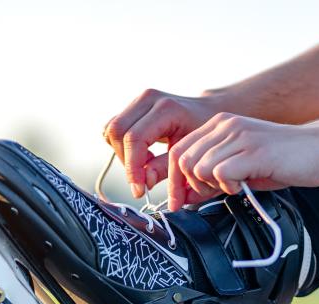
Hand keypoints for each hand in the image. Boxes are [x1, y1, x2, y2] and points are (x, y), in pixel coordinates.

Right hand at [103, 89, 225, 196]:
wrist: (207, 113)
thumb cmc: (203, 136)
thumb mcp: (189, 154)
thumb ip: (166, 168)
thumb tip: (146, 181)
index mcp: (166, 108)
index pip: (135, 138)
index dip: (133, 167)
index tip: (139, 190)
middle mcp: (149, 98)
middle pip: (117, 131)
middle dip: (125, 161)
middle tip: (142, 179)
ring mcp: (139, 100)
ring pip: (111, 130)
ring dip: (122, 154)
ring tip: (146, 165)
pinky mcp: (133, 107)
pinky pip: (114, 129)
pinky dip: (122, 147)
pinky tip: (143, 155)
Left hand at [166, 113, 318, 209]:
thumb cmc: (287, 160)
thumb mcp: (242, 168)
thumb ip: (213, 178)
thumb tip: (185, 197)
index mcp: (220, 125)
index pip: (178, 150)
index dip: (175, 180)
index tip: (181, 201)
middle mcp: (225, 125)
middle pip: (183, 160)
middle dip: (192, 186)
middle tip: (216, 193)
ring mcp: (239, 136)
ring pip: (198, 167)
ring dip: (212, 186)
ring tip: (235, 187)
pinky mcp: (253, 151)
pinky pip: (220, 173)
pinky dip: (228, 187)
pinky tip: (243, 187)